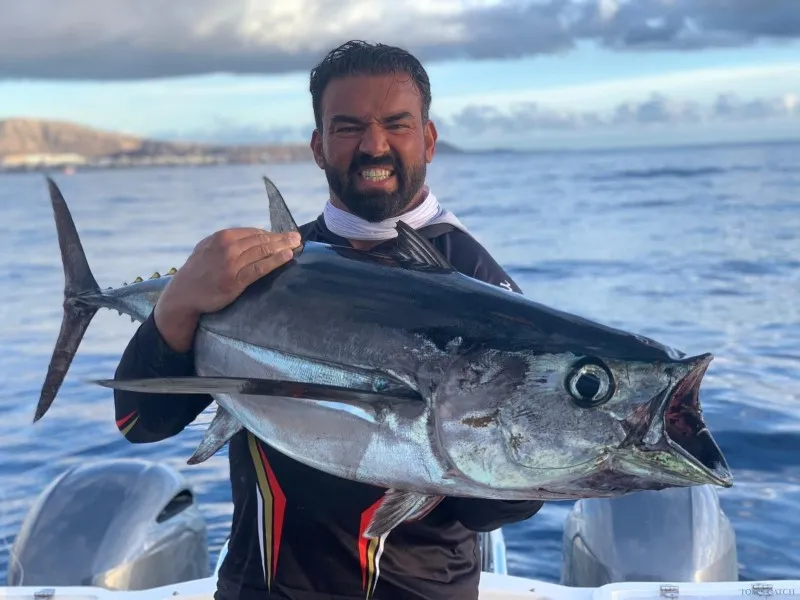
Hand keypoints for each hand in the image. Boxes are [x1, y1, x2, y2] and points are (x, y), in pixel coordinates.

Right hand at [154, 228, 300, 351]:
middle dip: (281, 238)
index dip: (271, 233)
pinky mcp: (235, 281)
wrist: (183, 295)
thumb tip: (252, 235)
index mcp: (221, 237)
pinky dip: (275, 261)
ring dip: (282, 246)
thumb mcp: (207, 248)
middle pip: (261, 240)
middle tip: (297, 237)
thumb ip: (226, 241)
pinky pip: (260, 268)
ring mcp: (231, 264)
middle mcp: (227, 248)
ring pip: (263, 251)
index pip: (253, 232)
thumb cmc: (197, 272)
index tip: (283, 235)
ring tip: (296, 245)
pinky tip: (287, 257)